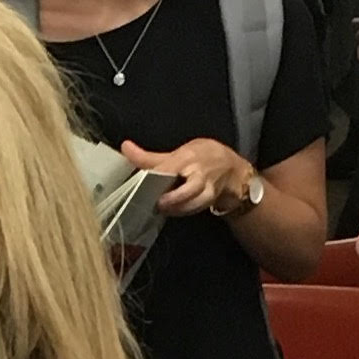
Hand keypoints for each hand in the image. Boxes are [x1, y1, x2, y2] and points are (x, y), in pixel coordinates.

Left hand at [121, 136, 256, 218]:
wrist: (233, 171)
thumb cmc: (203, 158)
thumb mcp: (178, 153)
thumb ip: (150, 157)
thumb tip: (125, 147)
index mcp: (188, 157)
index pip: (168, 168)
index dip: (153, 176)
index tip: (139, 183)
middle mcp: (200, 174)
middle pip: (186, 190)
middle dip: (170, 198)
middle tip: (155, 202)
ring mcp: (207, 190)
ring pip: (192, 203)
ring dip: (175, 208)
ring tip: (160, 208)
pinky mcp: (209, 201)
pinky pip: (194, 209)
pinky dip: (181, 211)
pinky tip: (169, 211)